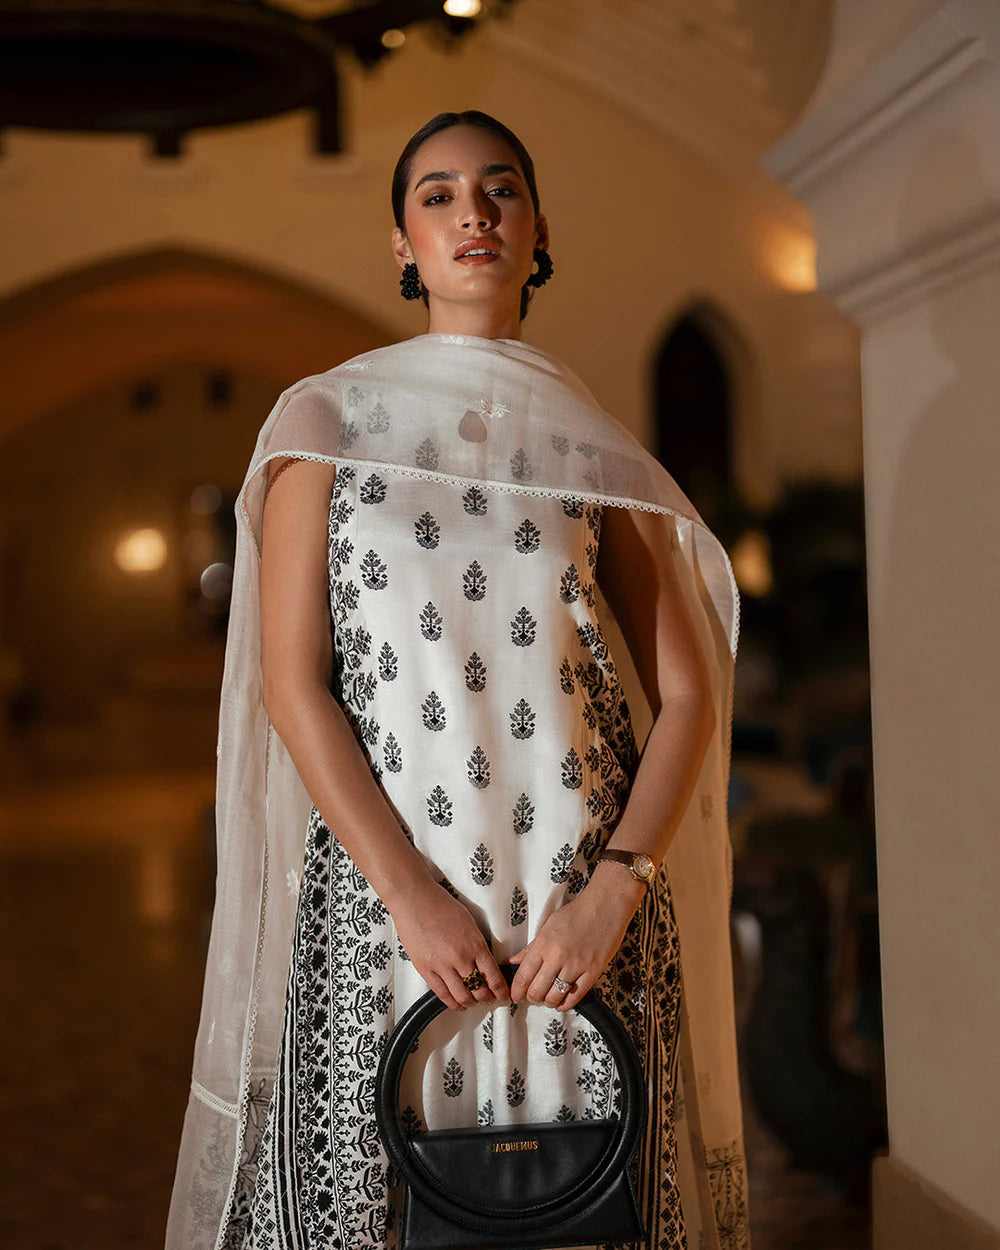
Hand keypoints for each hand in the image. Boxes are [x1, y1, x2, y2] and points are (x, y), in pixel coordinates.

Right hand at [391, 877, 508, 1011]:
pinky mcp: (426, 970)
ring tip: (473, 1002)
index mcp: (476, 944)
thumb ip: (477, 944)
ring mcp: (443, 966)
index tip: (503, 994)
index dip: (501, 991)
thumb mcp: (469, 923)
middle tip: (489, 998)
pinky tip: (457, 1003)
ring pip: (462, 996)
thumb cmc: (440, 905)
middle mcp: (461, 958)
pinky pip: (442, 994)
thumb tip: (484, 961)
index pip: (494, 976)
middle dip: (488, 998)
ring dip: (471, 1003)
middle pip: (480, 990)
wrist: (415, 900)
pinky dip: (452, 1003)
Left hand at [507, 866, 644, 1011]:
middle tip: (533, 997)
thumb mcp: (548, 925)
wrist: (605, 906)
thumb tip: (513, 961)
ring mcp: (576, 965)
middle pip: (537, 990)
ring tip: (548, 998)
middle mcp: (557, 956)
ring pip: (554, 997)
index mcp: (543, 944)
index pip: (523, 975)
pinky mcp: (593, 971)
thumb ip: (531, 947)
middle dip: (532, 998)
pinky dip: (566, 1004)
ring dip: (548, 1002)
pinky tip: (562, 1002)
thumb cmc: (577, 913)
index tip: (517, 996)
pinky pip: (575, 996)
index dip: (517, 991)